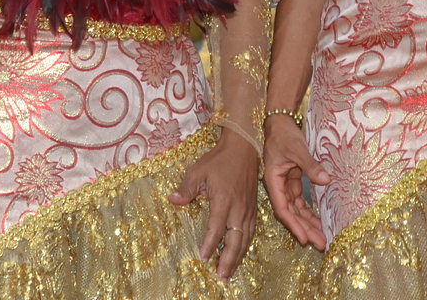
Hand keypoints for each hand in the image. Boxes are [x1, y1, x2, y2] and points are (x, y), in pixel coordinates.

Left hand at [170, 134, 260, 279]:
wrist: (244, 148)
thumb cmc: (219, 159)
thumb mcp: (198, 170)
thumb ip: (186, 188)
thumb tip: (173, 200)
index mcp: (224, 200)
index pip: (216, 227)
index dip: (209, 244)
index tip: (203, 258)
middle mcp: (238, 208)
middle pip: (235, 240)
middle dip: (228, 260)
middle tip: (221, 277)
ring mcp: (248, 210)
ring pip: (245, 239)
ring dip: (237, 257)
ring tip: (229, 273)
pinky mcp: (253, 209)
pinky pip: (251, 233)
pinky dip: (245, 246)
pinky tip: (239, 255)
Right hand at [262, 116, 329, 249]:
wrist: (281, 123)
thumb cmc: (284, 135)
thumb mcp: (297, 149)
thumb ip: (310, 165)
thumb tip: (326, 180)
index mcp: (273, 181)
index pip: (283, 208)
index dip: (293, 225)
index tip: (304, 239)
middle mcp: (278, 186)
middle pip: (291, 213)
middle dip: (305, 229)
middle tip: (320, 244)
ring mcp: (286, 185)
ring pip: (297, 209)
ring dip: (308, 223)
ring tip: (322, 238)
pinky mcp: (293, 181)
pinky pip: (301, 201)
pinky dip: (309, 211)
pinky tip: (319, 221)